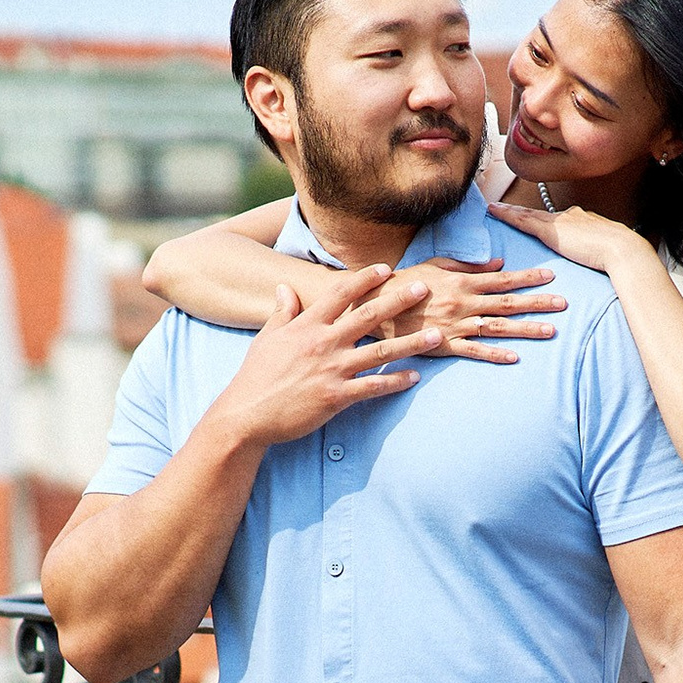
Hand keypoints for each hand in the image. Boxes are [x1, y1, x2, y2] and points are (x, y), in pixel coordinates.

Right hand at [209, 264, 437, 448]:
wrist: (246, 414)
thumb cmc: (256, 376)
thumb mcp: (267, 337)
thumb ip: (282, 312)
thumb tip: (284, 287)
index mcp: (307, 326)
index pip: (340, 294)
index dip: (364, 279)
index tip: (386, 268)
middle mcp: (323, 343)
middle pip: (368, 316)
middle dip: (399, 301)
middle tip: (425, 289)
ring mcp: (332, 370)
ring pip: (380, 352)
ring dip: (411, 343)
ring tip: (436, 336)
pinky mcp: (336, 397)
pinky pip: (373, 387)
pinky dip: (396, 382)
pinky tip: (415, 377)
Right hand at [367, 257, 563, 363]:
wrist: (377, 306)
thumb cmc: (407, 283)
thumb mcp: (437, 266)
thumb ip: (470, 266)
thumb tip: (500, 263)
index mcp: (463, 282)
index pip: (502, 279)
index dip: (528, 278)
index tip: (550, 277)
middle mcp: (464, 303)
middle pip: (507, 303)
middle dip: (537, 303)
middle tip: (563, 304)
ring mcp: (456, 325)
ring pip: (498, 328)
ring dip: (525, 329)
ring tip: (550, 331)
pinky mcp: (445, 344)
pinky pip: (474, 351)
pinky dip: (495, 354)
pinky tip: (515, 357)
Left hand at [484, 199, 652, 276]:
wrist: (623, 251)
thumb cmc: (621, 256)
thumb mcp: (608, 252)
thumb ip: (599, 253)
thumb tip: (601, 263)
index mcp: (584, 220)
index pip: (558, 219)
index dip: (543, 219)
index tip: (534, 218)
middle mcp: (570, 216)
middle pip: (540, 213)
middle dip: (522, 211)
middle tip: (504, 208)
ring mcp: (560, 221)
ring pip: (528, 213)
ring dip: (510, 211)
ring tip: (493, 207)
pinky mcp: (550, 230)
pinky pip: (522, 219)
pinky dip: (506, 215)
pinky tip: (494, 211)